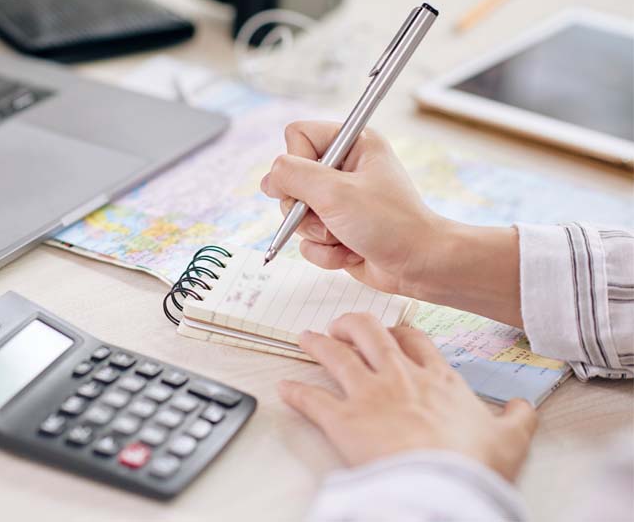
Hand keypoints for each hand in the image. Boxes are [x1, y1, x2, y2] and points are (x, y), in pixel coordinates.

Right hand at [260, 122, 441, 296]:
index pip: (297, 135)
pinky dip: (324, 252)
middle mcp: (344, 169)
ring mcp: (339, 201)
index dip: (298, 161)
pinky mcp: (337, 229)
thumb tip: (270, 179)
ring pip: (295, 214)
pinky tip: (350, 253)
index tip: (317, 184)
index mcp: (352, 143)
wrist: (420, 266)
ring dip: (317, 234)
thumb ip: (293, 176)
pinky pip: (307, 241)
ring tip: (345, 237)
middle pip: (290, 179)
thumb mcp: (335, 192)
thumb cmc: (391, 224)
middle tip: (332, 217)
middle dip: (306, 208)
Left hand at [279, 313, 537, 481]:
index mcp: (437, 378)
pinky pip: (312, 399)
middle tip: (340, 325)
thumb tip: (525, 408)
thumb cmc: (475, 463)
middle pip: (369, 333)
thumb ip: (517, 419)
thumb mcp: (510, 439)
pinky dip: (295, 392)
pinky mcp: (342, 419)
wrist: (445, 485)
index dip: (398, 330)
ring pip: (335, 355)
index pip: (414, 339)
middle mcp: (399, 377)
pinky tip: (284, 388)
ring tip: (305, 338)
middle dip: (351, 324)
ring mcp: (368, 395)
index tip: (389, 330)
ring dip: (317, 345)